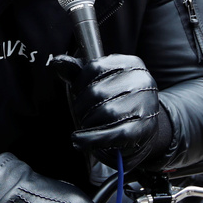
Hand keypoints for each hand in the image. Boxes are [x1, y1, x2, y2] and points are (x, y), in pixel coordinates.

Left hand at [51, 53, 165, 169]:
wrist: (144, 128)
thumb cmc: (118, 100)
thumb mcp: (101, 81)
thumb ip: (78, 71)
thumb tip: (57, 61)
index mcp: (131, 63)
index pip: (95, 67)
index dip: (79, 83)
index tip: (78, 93)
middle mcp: (141, 80)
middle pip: (97, 92)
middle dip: (82, 106)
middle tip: (82, 114)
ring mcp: (145, 104)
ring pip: (105, 112)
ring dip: (88, 122)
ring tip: (87, 125)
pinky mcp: (143, 128)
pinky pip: (112, 134)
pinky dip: (91, 139)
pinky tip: (81, 141)